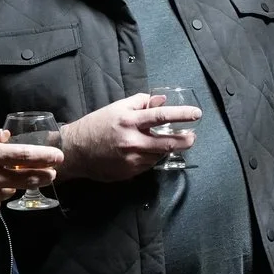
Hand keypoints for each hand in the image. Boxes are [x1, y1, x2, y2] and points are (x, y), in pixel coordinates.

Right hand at [58, 92, 198, 181]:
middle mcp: (133, 141)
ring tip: (168, 142)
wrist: (76, 151)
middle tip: (192, 136)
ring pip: (160, 155)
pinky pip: (149, 164)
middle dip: (185, 140)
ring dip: (167, 149)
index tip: (197, 114)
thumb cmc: (96, 126)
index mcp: (129, 121)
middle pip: (168, 142)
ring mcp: (132, 159)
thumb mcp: (117, 108)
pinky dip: (153, 157)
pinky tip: (148, 152)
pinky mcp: (130, 172)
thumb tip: (161, 101)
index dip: (182, 114)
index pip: (162, 116)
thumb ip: (140, 103)